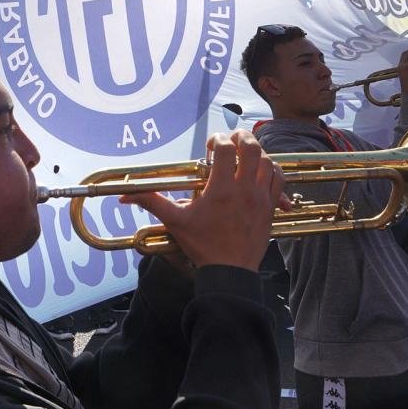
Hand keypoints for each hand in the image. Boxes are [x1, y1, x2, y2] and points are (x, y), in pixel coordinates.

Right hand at [120, 130, 289, 271]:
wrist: (229, 271)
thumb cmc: (202, 246)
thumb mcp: (176, 222)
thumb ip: (152, 203)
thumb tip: (128, 195)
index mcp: (221, 189)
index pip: (226, 149)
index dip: (218, 139)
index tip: (210, 145)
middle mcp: (245, 189)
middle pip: (252, 148)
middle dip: (242, 137)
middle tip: (232, 138)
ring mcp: (261, 198)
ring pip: (268, 161)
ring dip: (257, 152)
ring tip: (245, 153)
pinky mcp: (270, 208)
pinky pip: (279, 180)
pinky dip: (272, 169)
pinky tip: (262, 170)